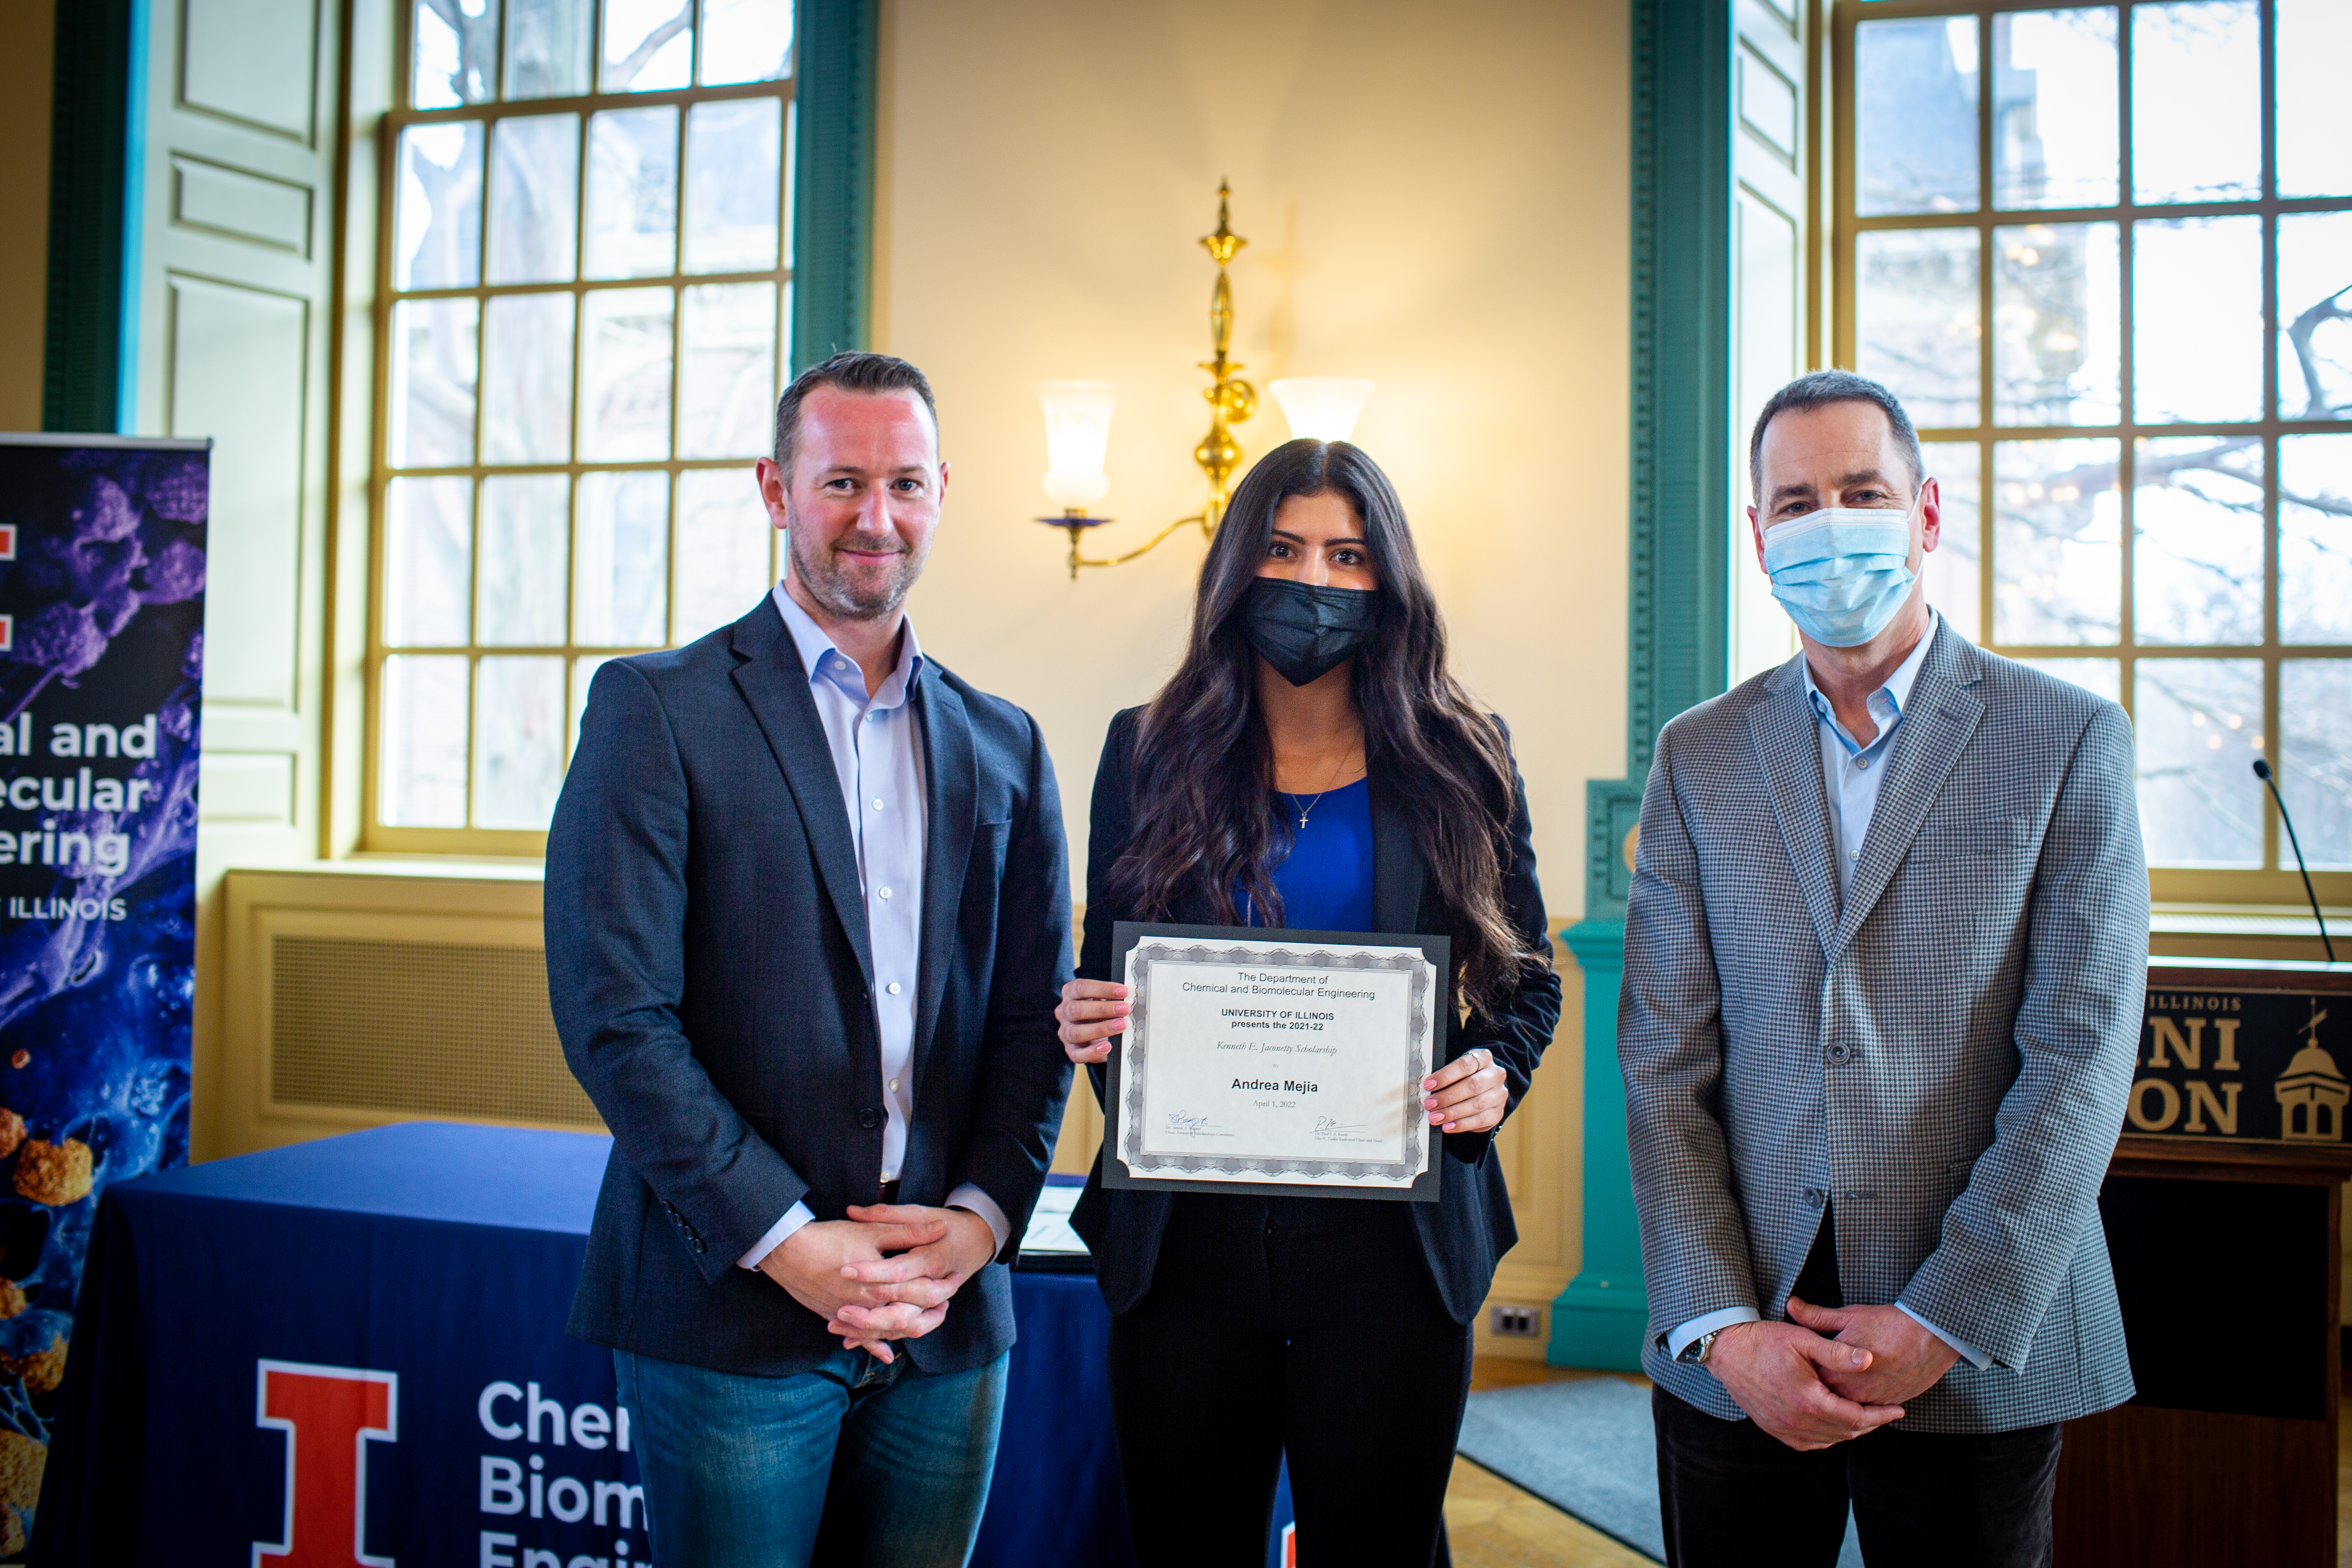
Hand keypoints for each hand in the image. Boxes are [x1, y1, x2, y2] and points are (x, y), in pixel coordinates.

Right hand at [756, 1214, 948, 1358]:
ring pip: (888, 1331)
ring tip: (927, 1318)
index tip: (956, 1279)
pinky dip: (876, 1346)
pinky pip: (861, 1339)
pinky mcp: (836, 1318)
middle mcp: (870, 1306)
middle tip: (947, 1302)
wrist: (787, 1252)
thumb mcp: (874, 1231)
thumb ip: (909, 1232)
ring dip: (910, 1327)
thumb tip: (941, 1228)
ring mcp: (852, 1316)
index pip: (924, 1293)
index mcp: (883, 1284)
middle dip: (933, 1310)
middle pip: (910, 1316)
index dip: (944, 1287)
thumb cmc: (830, 1238)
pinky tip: (887, 1354)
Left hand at [827, 1205, 998, 1361]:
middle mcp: (936, 1286)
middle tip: (839, 1309)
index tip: (845, 1270)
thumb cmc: (948, 1225)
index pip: (900, 1270)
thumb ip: (887, 1215)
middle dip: (869, 1314)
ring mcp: (934, 1304)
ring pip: (904, 1327)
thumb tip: (852, 1210)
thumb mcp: (920, 1212)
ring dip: (870, 1331)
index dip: (872, 1272)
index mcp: (933, 1259)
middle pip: (904, 1310)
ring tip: (835, 1324)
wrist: (978, 1241)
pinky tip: (849, 1340)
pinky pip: (904, 1332)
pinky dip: (878, 1339)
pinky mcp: (928, 1311)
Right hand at [1057, 979, 1128, 1063]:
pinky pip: (1077, 1054)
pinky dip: (1093, 1052)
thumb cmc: (1099, 1011)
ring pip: (1076, 1032)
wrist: (1095, 1030)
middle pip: (1076, 1009)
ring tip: (1121, 1025)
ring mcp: (1065, 1032)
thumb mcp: (1103, 999)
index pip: (1081, 988)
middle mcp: (1064, 1012)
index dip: (1102, 989)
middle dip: (1103, 1009)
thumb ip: (1111, 998)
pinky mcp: (1071, 1050)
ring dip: (1101, 1029)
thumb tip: (1129, 998)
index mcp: (1070, 994)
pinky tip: (1107, 1046)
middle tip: (1124, 1009)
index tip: (1123, 991)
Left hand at [1422, 1047, 1507, 1134]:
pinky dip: (1462, 1125)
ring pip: (1477, 1104)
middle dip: (1447, 1097)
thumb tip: (1427, 1089)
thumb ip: (1446, 1076)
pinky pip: (1480, 1120)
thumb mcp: (1458, 1070)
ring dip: (1453, 1113)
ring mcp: (1499, 1095)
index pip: (1465, 1065)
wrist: (1486, 1089)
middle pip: (1472, 1085)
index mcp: (1483, 1058)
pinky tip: (1448, 1126)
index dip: (1445, 1076)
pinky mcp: (1498, 1112)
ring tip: (1436, 1117)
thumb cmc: (1466, 1077)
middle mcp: (1495, 1075)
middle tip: (1430, 1104)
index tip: (1429, 1085)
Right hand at [1704, 1319, 1907, 1451]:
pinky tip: (1833, 1426)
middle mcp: (1796, 1421)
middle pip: (1845, 1432)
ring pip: (1828, 1440)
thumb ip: (1838, 1353)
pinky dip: (1826, 1438)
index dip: (1880, 1416)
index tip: (1897, 1409)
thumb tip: (1870, 1360)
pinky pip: (1808, 1443)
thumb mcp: (1803, 1339)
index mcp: (1808, 1400)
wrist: (1726, 1349)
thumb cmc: (1764, 1340)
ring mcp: (1782, 1428)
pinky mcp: (1772, 1428)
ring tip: (1865, 1417)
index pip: (1855, 1417)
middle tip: (1886, 1413)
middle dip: (1870, 1424)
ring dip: (1849, 1431)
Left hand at [1786, 1296, 1961, 1407]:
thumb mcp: (1849, 1316)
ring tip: (1836, 1379)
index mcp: (1835, 1371)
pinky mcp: (1887, 1404)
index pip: (1807, 1378)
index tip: (1796, 1361)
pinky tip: (1856, 1387)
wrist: (1931, 1336)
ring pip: (1845, 1404)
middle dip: (1817, 1386)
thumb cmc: (1889, 1323)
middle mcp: (1851, 1392)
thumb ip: (1816, 1316)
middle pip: (1824, 1395)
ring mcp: (1871, 1401)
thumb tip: (1790, 1305)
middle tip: (1810, 1374)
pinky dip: (1859, 1400)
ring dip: (1838, 1395)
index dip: (1801, 1370)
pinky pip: (1867, 1408)